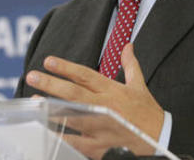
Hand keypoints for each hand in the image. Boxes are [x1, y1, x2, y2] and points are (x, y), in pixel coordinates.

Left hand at [25, 44, 163, 141]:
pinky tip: (47, 130)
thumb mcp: (140, 86)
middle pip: (73, 93)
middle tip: (33, 76)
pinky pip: (76, 141)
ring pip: (71, 117)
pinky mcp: (99, 147)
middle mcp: (104, 107)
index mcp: (112, 91)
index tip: (49, 61)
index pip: (85, 75)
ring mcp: (100, 128)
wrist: (160, 140)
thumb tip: (128, 46)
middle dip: (51, 84)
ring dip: (51, 109)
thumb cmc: (148, 114)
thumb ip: (130, 65)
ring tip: (34, 101)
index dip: (66, 67)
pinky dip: (61, 136)